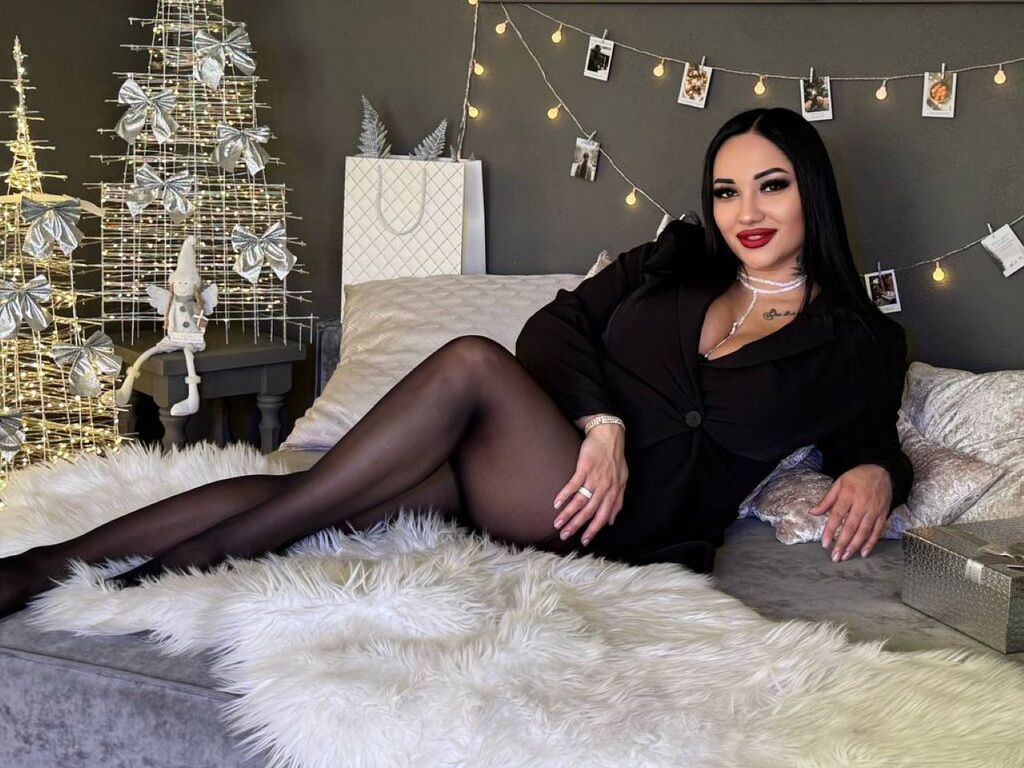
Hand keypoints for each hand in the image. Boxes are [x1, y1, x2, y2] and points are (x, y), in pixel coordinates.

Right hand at [552, 425, 627, 546]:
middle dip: (577, 525)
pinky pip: (573, 484)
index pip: (603, 516)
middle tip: (565, 536)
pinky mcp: (584, 467)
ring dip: (568, 513)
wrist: (609, 435)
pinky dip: (564, 495)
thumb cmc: (615, 458)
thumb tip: (613, 521)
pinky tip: (556, 503)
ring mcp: (594, 478)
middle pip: (589, 511)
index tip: (584, 541)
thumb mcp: (622, 481)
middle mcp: (604, 488)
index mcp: (613, 492)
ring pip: (580, 501)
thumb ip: (618, 501)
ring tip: (557, 523)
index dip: (594, 529)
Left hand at [809, 464, 891, 561]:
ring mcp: (874, 510)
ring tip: (846, 556)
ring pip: (864, 531)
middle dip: (842, 543)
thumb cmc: (857, 477)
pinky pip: (877, 531)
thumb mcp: (839, 483)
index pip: (837, 516)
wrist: (882, 471)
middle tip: (835, 556)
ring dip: (855, 546)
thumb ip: (827, 500)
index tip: (824, 543)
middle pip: (851, 527)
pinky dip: (871, 543)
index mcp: (848, 495)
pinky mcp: (883, 514)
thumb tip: (813, 512)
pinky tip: (864, 552)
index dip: (830, 530)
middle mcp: (862, 504)